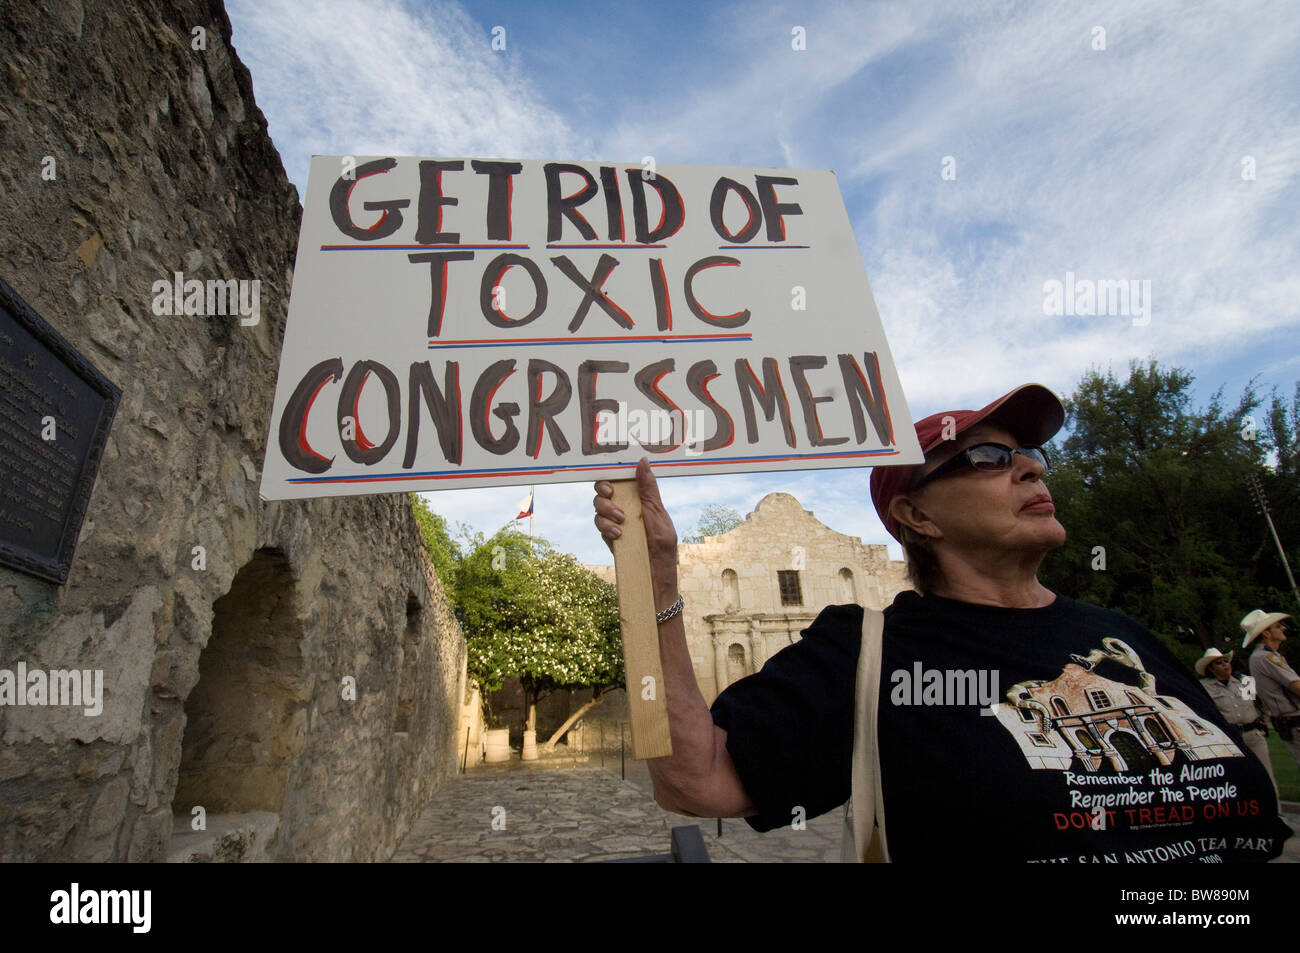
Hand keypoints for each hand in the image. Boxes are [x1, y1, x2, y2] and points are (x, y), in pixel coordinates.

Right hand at [593, 458, 679, 596]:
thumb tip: (643, 462)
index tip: (611, 476)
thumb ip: (648, 489)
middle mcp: (624, 508)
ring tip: (621, 523)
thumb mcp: (657, 513)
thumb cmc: (662, 546)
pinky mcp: (608, 537)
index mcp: (638, 499)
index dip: (611, 474)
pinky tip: (618, 535)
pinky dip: (605, 527)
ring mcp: (614, 523)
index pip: (619, 480)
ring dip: (606, 510)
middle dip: (603, 491)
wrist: (656, 577)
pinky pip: (598, 525)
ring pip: (597, 507)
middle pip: (603, 490)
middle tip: (610, 495)